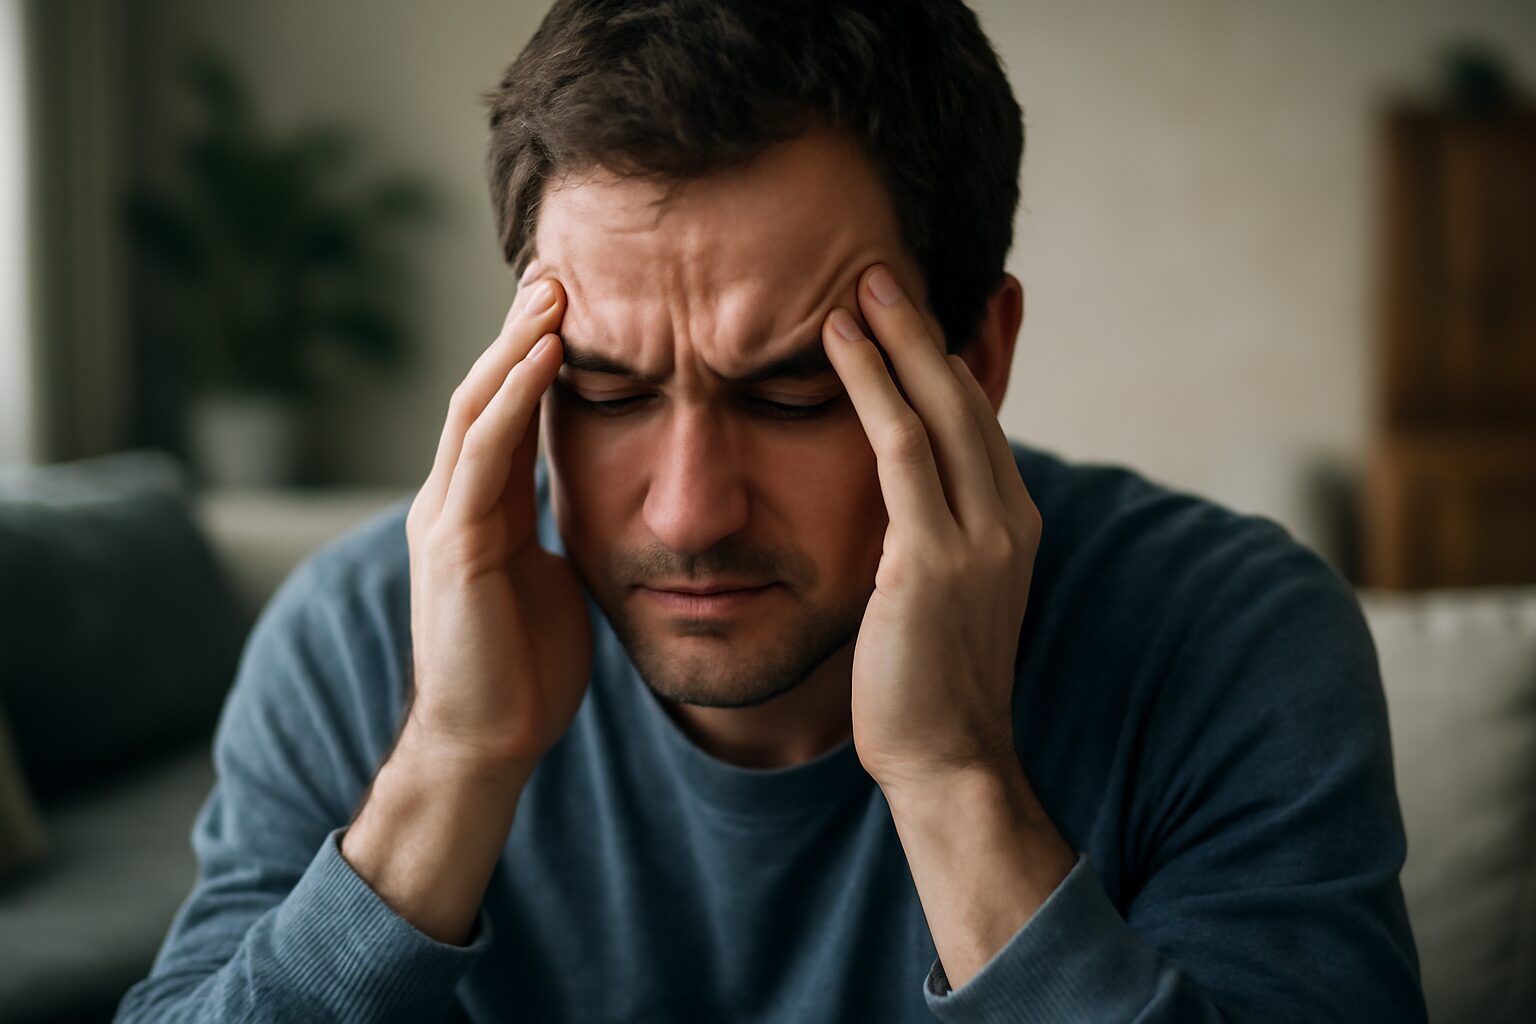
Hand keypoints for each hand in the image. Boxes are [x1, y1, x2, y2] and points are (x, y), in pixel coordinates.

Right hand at [403, 264, 591, 771]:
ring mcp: (446, 519)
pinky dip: (513, 398)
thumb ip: (559, 528)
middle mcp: (453, 500)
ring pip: (476, 407)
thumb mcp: (552, 576)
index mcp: (479, 508)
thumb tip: (602, 495)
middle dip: (520, 329)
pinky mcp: (455, 545)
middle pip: (483, 390)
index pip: (504, 410)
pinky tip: (545, 355)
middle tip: (558, 268)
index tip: (571, 301)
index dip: (531, 354)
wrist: (488, 743)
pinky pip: (483, 454)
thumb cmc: (525, 668)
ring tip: (554, 288)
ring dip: (516, 344)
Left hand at [822, 264, 1039, 792]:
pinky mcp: (933, 557)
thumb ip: (929, 533)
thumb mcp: (939, 595)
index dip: (948, 356)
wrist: (947, 760)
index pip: (978, 417)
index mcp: (1013, 522)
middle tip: (881, 267)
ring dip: (898, 338)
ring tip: (859, 282)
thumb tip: (895, 493)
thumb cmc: (927, 682)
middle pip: (967, 396)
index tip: (915, 306)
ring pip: (940, 407)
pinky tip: (838, 344)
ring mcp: (979, 535)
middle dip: (925, 326)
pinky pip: (900, 448)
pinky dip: (871, 386)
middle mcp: (1009, 517)